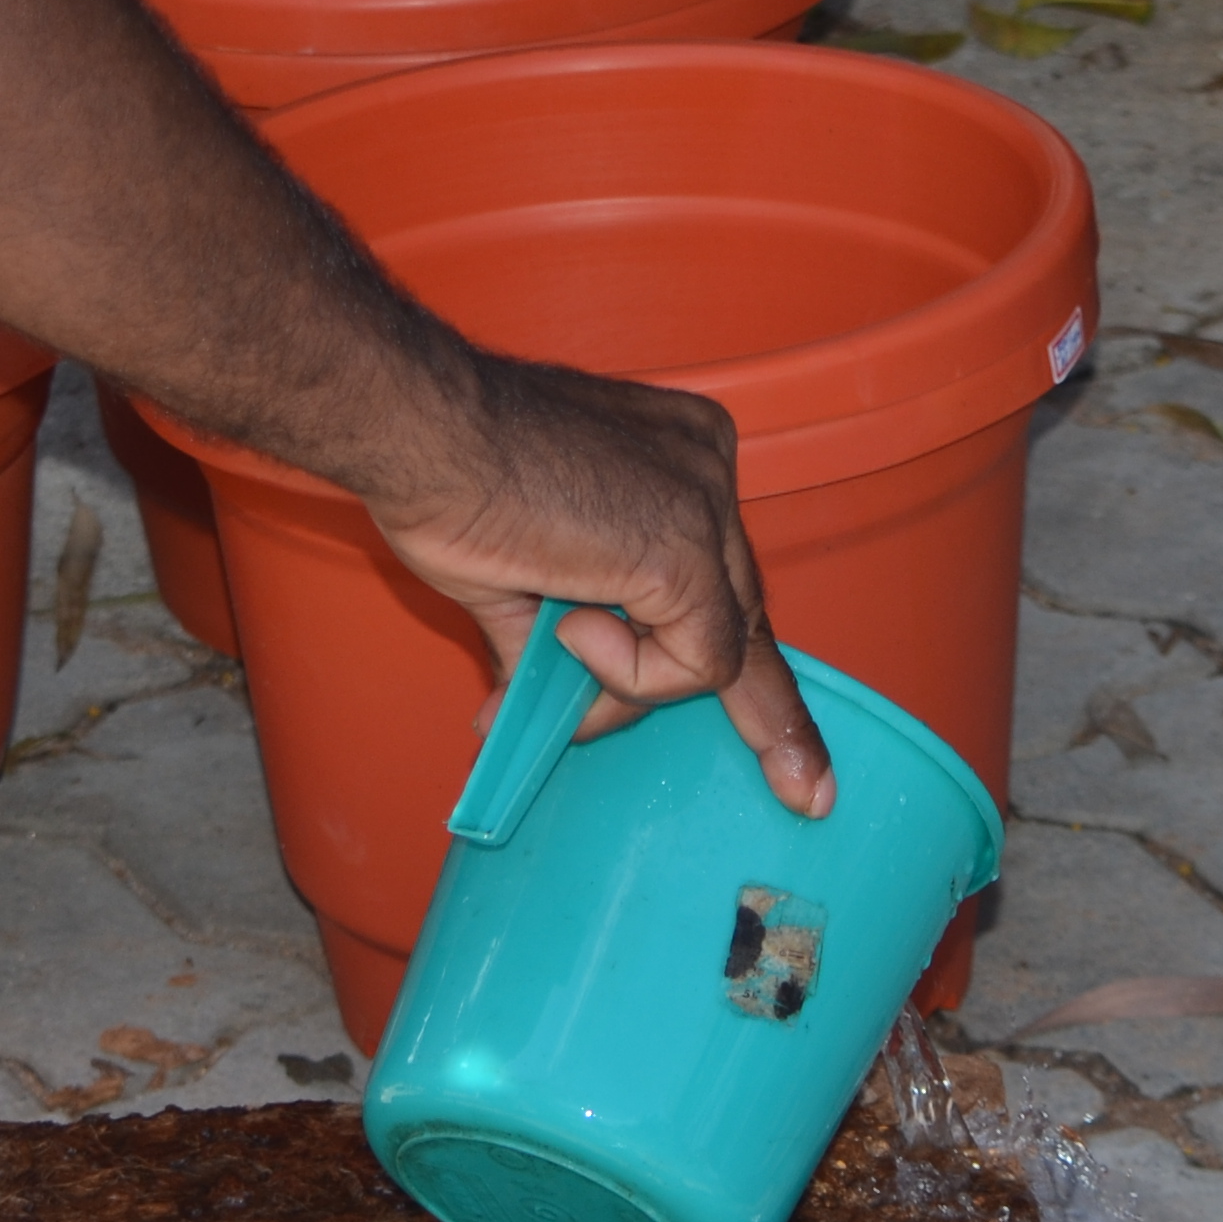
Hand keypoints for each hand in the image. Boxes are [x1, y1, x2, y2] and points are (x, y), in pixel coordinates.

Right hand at [356, 357, 836, 817]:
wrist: (418, 431)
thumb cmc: (448, 482)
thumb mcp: (526, 575)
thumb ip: (572, 643)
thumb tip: (566, 715)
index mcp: (679, 459)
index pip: (724, 578)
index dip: (746, 661)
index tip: (791, 741)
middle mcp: (709, 469)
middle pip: (744, 614)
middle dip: (760, 709)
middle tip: (804, 790)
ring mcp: (705, 506)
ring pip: (720, 648)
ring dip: (633, 681)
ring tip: (555, 643)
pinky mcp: (685, 552)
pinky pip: (694, 663)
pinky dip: (630, 674)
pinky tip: (569, 624)